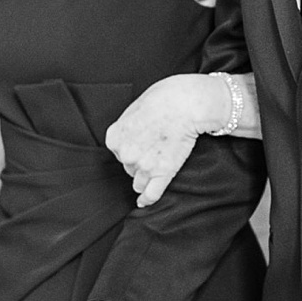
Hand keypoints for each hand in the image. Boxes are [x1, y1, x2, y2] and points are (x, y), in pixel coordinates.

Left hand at [107, 64, 234, 205]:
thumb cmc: (163, 99)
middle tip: (153, 145)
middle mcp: (127, 155)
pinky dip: (147, 199)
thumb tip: (129, 138)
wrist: (186, 103)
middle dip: (139, 159)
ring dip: (145, 176)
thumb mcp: (134, 108)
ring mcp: (144, 166)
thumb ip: (127, 127)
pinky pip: (151, 194)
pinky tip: (144, 201)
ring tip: (156, 164)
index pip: (118, 152)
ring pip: (139, 181)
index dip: (130, 146)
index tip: (140, 140)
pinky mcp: (162, 174)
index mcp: (115, 138)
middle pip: (129, 167)